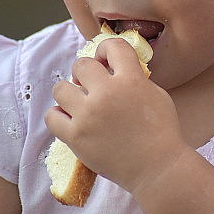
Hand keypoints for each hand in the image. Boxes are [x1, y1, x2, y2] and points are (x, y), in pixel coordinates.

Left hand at [45, 38, 189, 193]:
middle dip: (86, 73)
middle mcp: (107, 94)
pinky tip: (72, 120)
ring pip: (61, 88)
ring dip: (70, 93)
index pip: (112, 45)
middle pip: (81, 65)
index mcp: (131, 80)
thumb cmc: (162, 132)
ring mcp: (88, 116)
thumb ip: (135, 78)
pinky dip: (59, 116)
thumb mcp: (157, 94)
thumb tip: (114, 68)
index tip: (106, 61)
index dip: (106, 49)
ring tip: (80, 103)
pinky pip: (51, 116)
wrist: (158, 168)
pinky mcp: (76, 137)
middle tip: (93, 86)